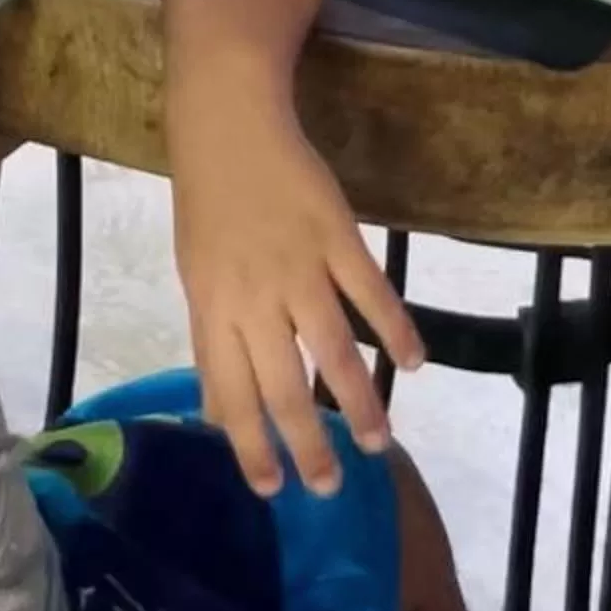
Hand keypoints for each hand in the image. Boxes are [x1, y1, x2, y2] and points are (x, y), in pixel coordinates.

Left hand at [166, 93, 423, 498]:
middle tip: (330, 487)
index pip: (230, 393)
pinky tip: (413, 362)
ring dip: (358, 401)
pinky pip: (371, 291)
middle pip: (284, 385)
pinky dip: (396, 329)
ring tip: (376, 440)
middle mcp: (254, 295)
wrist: (227, 121)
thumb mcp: (196, 275)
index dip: (250, 445)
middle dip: (308, 444)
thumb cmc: (208, 201)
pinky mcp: (336, 234)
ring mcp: (298, 264)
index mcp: (213, 306)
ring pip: (333, 349)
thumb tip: (217, 411)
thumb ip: (212, 341)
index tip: (272, 490)